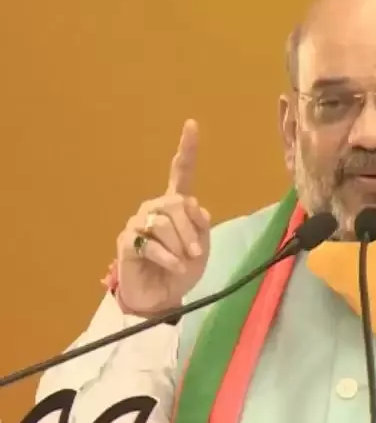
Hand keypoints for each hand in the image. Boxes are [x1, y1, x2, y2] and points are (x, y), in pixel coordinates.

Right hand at [115, 119, 210, 315]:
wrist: (162, 298)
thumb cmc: (182, 269)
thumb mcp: (201, 247)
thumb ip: (200, 224)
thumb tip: (194, 207)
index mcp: (176, 205)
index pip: (181, 173)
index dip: (187, 150)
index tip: (191, 125)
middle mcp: (156, 208)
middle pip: (177, 204)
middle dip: (190, 231)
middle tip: (195, 253)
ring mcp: (139, 223)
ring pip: (163, 223)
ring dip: (179, 246)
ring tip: (183, 262)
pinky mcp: (127, 241)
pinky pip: (150, 243)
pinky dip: (167, 257)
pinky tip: (173, 268)